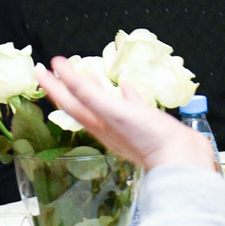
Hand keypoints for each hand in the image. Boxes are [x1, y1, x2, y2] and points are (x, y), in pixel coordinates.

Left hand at [36, 57, 214, 171]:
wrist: (180, 158)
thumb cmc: (147, 138)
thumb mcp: (113, 112)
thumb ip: (90, 94)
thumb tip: (66, 74)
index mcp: (96, 123)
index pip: (69, 100)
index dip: (55, 84)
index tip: (44, 67)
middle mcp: (107, 125)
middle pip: (80, 102)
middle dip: (67, 86)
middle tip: (55, 69)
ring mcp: (126, 125)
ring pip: (103, 103)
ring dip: (94, 88)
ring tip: (88, 73)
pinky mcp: (144, 123)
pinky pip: (129, 105)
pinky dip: (126, 94)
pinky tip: (127, 86)